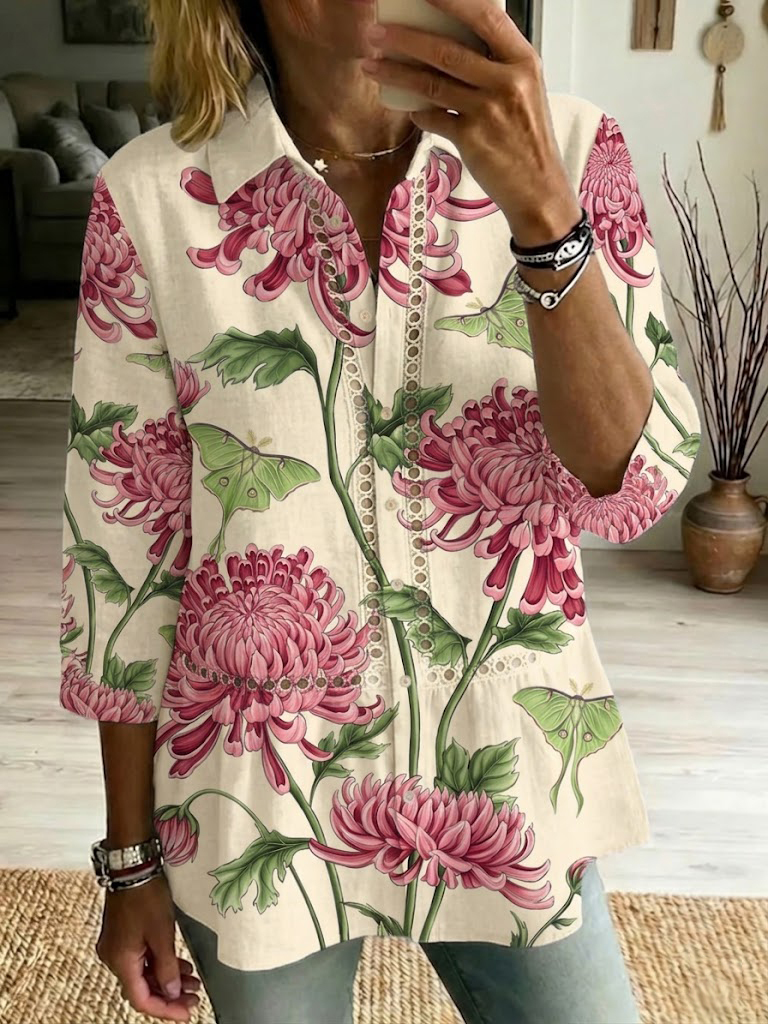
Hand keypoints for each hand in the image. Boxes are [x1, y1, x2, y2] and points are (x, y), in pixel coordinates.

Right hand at [96, 873, 201, 1021]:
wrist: (131, 866)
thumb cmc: (146, 896)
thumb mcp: (162, 934)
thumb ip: (167, 968)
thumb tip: (173, 993)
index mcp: (120, 962)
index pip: (142, 999)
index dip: (165, 1009)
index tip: (187, 1012)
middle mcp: (113, 958)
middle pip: (142, 988)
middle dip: (170, 995)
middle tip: (195, 997)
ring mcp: (116, 946)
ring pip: (143, 973)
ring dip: (167, 979)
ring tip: (193, 982)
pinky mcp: (122, 935)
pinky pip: (141, 959)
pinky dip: (160, 964)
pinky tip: (180, 965)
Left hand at [362, 0, 580, 243]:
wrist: (539, 188)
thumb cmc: (528, 139)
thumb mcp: (524, 90)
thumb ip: (495, 65)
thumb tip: (451, 42)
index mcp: (524, 61)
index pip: (486, 16)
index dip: (452, 0)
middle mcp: (508, 82)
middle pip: (447, 50)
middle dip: (405, 37)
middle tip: (377, 31)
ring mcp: (489, 111)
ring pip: (431, 83)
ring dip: (396, 72)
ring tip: (372, 64)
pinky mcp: (472, 139)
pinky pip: (432, 118)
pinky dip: (416, 112)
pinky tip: (406, 107)